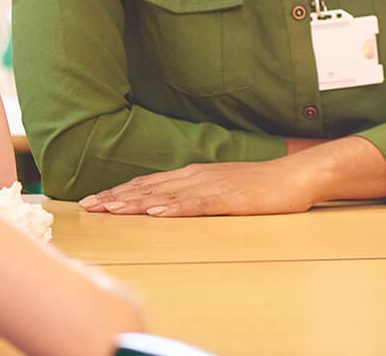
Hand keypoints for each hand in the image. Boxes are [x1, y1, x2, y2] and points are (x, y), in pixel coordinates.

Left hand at [79, 161, 315, 216]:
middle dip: (117, 196)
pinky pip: (198, 204)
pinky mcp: (230, 199)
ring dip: (136, 201)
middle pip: (150, 187)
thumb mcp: (222, 186)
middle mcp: (198, 176)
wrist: (296, 176)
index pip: (149, 183)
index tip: (94, 199)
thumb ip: (195, 192)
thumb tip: (166, 202)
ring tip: (111, 208)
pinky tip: (157, 211)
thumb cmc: (261, 184)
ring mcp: (213, 186)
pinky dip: (175, 207)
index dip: (120, 191)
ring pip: (167, 195)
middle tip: (88, 205)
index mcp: (195, 174)